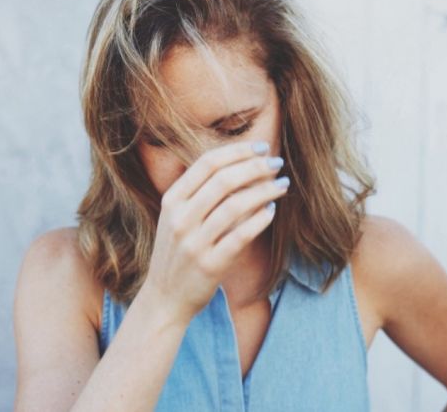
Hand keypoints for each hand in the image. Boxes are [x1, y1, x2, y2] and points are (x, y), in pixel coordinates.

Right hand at [141, 141, 288, 323]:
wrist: (164, 298)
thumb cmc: (178, 253)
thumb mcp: (176, 218)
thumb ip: (198, 192)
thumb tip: (239, 162)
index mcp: (172, 200)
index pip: (207, 164)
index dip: (237, 152)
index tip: (261, 148)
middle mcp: (180, 219)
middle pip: (223, 180)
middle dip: (255, 167)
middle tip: (277, 163)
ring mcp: (194, 243)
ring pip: (235, 206)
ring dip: (264, 191)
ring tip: (282, 186)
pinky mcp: (210, 265)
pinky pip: (240, 236)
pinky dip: (259, 220)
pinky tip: (272, 211)